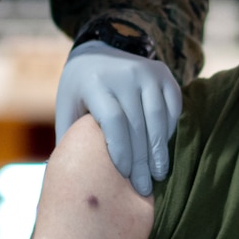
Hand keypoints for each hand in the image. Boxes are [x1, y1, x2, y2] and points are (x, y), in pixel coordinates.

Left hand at [54, 40, 181, 195]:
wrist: (98, 51)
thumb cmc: (79, 91)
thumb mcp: (66, 109)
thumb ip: (70, 138)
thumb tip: (73, 178)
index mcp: (96, 82)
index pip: (114, 120)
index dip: (122, 150)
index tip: (124, 176)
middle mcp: (124, 74)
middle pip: (138, 124)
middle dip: (142, 160)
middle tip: (144, 187)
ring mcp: (147, 72)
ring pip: (159, 117)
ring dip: (160, 150)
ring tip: (158, 174)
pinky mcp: (163, 74)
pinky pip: (172, 106)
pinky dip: (170, 130)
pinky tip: (164, 149)